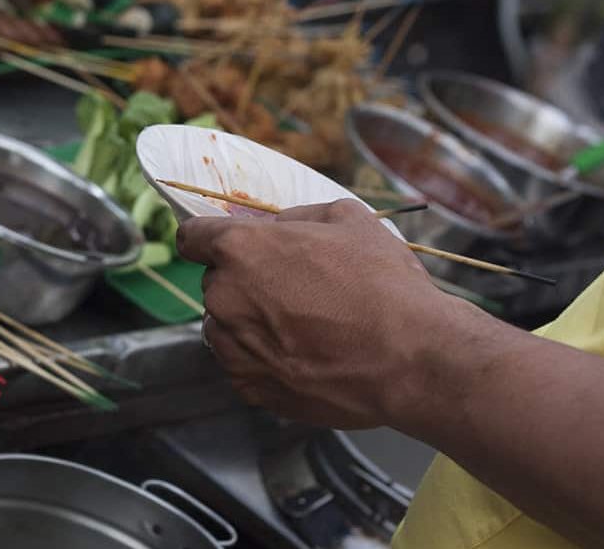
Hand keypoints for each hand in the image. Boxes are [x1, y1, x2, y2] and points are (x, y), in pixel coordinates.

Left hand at [177, 199, 467, 428]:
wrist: (411, 359)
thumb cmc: (383, 283)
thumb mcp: (347, 220)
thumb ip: (296, 217)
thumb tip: (272, 226)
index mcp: (241, 249)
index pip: (192, 236)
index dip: (206, 238)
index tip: (218, 244)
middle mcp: (225, 297)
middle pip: (215, 282)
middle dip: (242, 281)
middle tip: (291, 288)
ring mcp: (233, 348)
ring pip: (224, 326)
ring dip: (248, 322)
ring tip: (301, 326)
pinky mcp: (249, 387)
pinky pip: (242, 364)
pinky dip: (262, 358)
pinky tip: (303, 354)